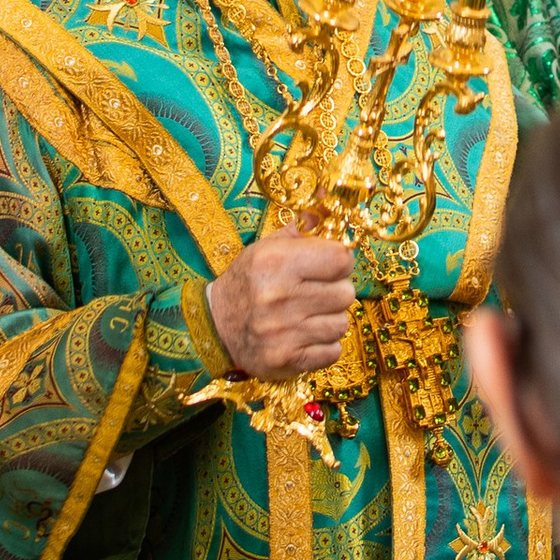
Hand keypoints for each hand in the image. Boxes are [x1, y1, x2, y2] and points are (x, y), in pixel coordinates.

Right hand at [206, 224, 354, 377]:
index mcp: (275, 261)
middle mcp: (279, 296)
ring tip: (308, 316)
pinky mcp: (286, 359)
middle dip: (335, 292)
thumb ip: (302, 228)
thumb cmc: (247, 282)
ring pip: (341, 324)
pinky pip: (333, 351)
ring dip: (329, 320)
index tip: (330, 267)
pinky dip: (324, 346)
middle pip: (346, 293)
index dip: (341, 262)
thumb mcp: (267, 248)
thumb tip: (329, 200)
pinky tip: (305, 336)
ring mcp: (283, 331)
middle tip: (315, 293)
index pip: (341, 259)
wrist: (214, 326)